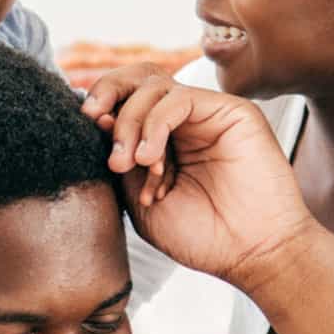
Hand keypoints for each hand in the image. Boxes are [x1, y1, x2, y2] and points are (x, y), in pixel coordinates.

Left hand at [82, 68, 316, 286]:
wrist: (250, 255)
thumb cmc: (201, 236)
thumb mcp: (140, 201)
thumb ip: (121, 160)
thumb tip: (98, 119)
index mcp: (162, 140)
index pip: (125, 101)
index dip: (101, 106)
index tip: (83, 127)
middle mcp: (184, 122)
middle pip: (138, 79)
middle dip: (108, 93)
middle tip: (95, 121)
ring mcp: (207, 115)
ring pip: (155, 86)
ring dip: (131, 121)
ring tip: (129, 163)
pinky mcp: (231, 111)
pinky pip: (180, 98)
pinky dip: (155, 123)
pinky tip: (149, 157)